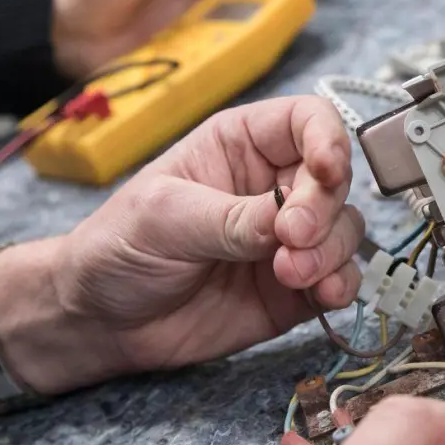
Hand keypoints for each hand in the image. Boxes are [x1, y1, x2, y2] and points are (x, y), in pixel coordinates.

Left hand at [0, 96, 362, 393]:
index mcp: (241, 146)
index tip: (327, 172)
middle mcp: (274, 186)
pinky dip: (342, 284)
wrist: (99, 323)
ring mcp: (288, 238)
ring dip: (332, 251)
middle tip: (291, 239)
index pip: (308, 121)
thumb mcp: (163, 217)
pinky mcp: (296, 286)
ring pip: (345, 229)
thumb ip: (231, 218)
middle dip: (323, 210)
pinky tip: (323, 295)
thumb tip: (291, 221)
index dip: (328, 140)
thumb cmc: (118, 248)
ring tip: (291, 275)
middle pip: (334, 180)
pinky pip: (340, 277)